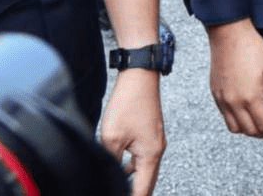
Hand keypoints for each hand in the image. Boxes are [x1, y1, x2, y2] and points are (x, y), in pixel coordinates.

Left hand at [99, 70, 164, 195]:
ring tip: (118, 187)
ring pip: (143, 171)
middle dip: (134, 192)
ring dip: (132, 182)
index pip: (143, 190)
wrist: (139, 77)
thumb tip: (106, 177)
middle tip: (117, 193)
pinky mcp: (149, 134)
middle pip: (147, 182)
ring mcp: (154, 141)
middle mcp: (157, 150)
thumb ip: (109, 162)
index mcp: (151, 155)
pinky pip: (141, 159)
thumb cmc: (128, 103)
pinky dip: (132, 169)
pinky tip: (119, 169)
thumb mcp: (111, 138)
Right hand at [206, 19, 262, 139]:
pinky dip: (238, 123)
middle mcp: (233, 103)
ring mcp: (222, 100)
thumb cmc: (253, 49)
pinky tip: (248, 115)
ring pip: (236, 129)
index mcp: (250, 98)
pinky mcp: (216, 95)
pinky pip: (226, 118)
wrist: (229, 35)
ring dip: (251, 131)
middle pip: (250, 131)